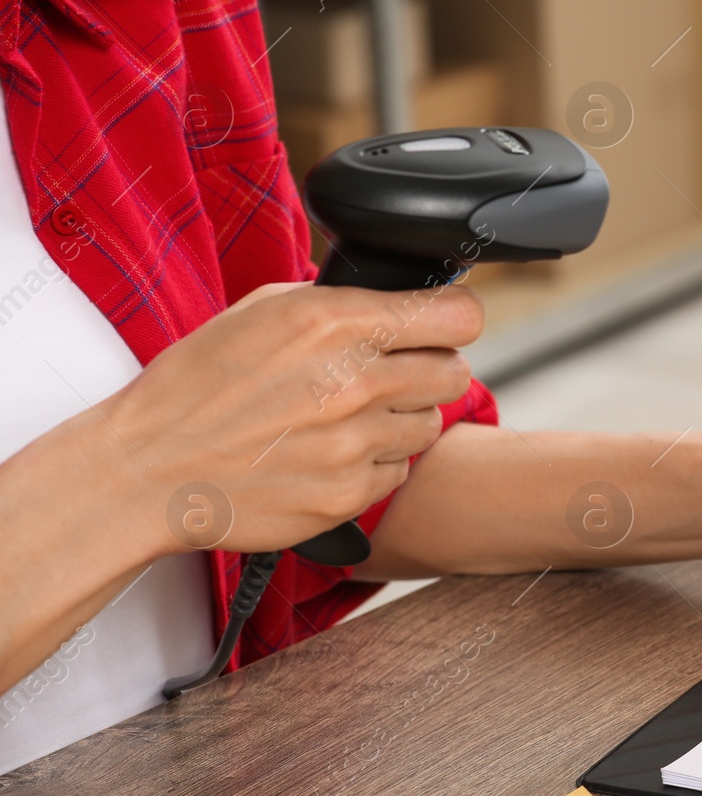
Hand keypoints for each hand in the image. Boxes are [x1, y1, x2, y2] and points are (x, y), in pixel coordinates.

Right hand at [83, 281, 483, 558]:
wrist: (148, 469)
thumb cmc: (197, 386)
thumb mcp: (262, 311)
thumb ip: (339, 302)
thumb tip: (396, 301)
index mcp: (336, 323)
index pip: (458, 316)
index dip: (453, 319)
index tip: (443, 324)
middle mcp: (354, 381)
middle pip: (455, 372)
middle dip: (430, 369)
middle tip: (394, 374)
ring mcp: (355, 443)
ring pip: (429, 425)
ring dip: (401, 420)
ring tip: (346, 418)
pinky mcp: (349, 493)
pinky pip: (397, 472)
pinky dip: (373, 464)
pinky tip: (329, 454)